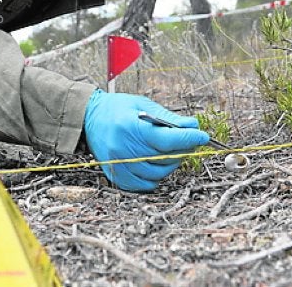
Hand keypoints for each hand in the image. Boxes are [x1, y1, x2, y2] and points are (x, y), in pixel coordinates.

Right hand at [84, 89, 209, 190]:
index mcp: (132, 128)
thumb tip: (192, 125)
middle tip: (186, 140)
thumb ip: (169, 118)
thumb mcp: (143, 105)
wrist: (89, 117)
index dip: (189, 139)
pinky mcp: (115, 175)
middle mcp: (124, 148)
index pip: (167, 139)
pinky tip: (157, 165)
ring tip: (169, 151)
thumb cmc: (117, 108)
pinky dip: (155, 178)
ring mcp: (118, 164)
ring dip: (170, 163)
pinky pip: (143, 185)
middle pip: (165, 158)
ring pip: (158, 173)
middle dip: (181, 149)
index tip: (202, 136)